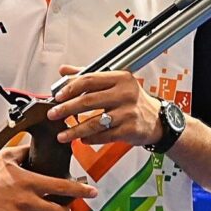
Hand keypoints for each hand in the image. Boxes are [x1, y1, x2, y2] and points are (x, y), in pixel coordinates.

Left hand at [47, 65, 162, 146]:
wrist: (157, 119)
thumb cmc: (132, 99)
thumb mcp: (114, 82)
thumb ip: (88, 76)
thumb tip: (64, 70)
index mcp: (119, 78)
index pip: (89, 80)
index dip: (70, 88)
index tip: (57, 96)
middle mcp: (125, 93)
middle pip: (88, 101)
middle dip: (66, 109)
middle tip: (53, 114)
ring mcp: (128, 112)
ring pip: (94, 122)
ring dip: (74, 130)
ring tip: (62, 135)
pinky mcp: (130, 130)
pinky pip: (104, 136)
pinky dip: (90, 139)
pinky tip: (82, 139)